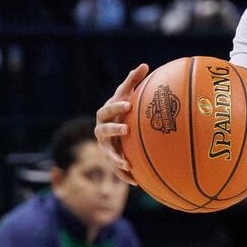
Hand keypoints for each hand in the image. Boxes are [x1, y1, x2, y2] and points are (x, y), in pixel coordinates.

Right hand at [95, 66, 148, 185]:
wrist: (115, 126)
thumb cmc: (123, 108)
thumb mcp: (126, 94)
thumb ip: (132, 81)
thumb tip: (144, 64)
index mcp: (105, 114)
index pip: (108, 109)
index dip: (116, 107)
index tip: (129, 104)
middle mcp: (101, 131)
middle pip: (103, 131)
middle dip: (114, 130)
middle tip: (126, 129)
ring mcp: (105, 146)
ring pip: (108, 154)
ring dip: (116, 159)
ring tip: (127, 164)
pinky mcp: (111, 159)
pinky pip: (116, 169)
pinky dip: (124, 175)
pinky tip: (136, 182)